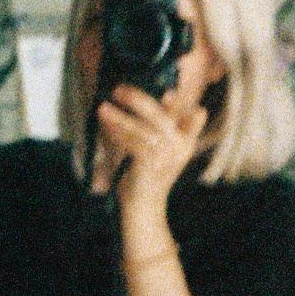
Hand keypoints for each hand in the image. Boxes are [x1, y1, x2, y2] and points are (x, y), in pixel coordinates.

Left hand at [97, 83, 203, 237]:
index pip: (192, 117)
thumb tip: (146, 94)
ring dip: (120, 117)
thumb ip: (153, 122)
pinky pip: (133, 142)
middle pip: (161, 117)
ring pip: (142, 129)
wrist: (144, 205)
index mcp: (186, 140)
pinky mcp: (151, 164)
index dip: (181, 104)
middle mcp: (181, 147)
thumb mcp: (154, 145)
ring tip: (103, 108)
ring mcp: (167, 156)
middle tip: (119, 89)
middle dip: (139, 100)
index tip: (169, 92)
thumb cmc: (146, 172)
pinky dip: (117, 132)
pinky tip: (106, 124)